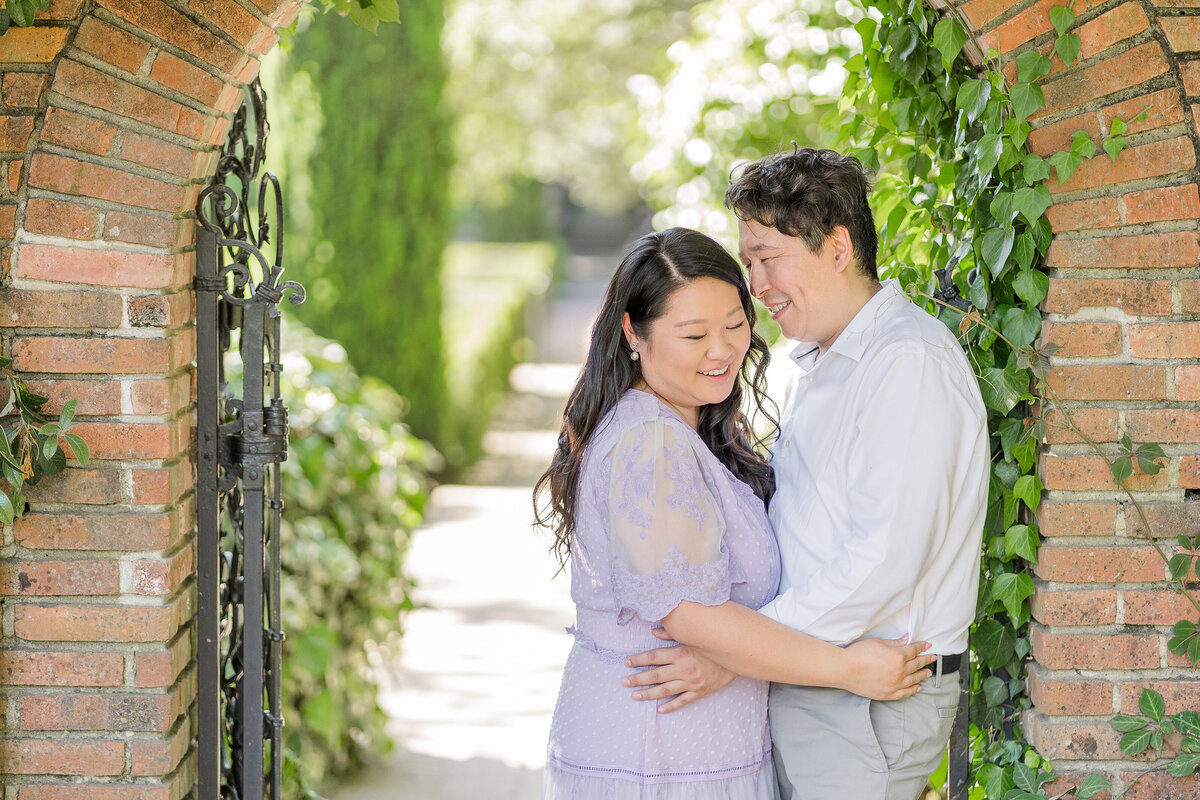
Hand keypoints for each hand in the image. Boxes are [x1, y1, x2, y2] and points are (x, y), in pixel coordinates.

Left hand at [620, 629, 736, 712]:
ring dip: (648, 694)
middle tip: (624, 682)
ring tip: (635, 695)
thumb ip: (671, 634)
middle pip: (655, 676)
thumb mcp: (692, 636)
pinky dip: (671, 706)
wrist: (737, 658)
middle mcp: (683, 669)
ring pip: (665, 690)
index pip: (654, 657)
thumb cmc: (712, 645)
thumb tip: (654, 630)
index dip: (638, 660)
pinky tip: (659, 709)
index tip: (627, 663)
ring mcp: (691, 683)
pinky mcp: (700, 692)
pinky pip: (682, 701)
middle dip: (638, 679)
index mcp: (680, 653)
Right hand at [841, 637, 935, 700]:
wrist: (845, 669)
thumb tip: (906, 640)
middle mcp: (900, 671)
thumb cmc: (859, 654)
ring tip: (928, 672)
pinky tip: (918, 688)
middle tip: (933, 658)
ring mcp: (895, 684)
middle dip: (926, 660)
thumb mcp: (878, 642)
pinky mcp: (888, 694)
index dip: (921, 646)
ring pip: (914, 679)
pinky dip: (913, 690)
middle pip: (917, 664)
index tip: (927, 645)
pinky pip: (905, 693)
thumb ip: (894, 642)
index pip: (914, 650)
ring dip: (922, 675)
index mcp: (898, 656)